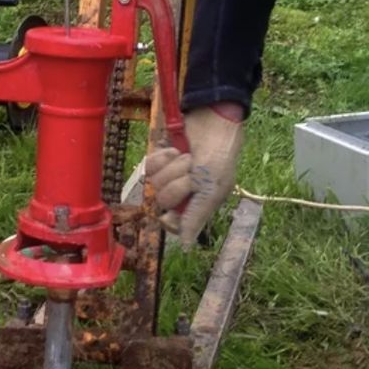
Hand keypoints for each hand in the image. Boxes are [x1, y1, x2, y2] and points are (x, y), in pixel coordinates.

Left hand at [144, 104, 244, 247]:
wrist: (212, 122)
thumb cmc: (219, 158)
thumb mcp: (212, 191)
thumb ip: (197, 217)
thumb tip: (186, 246)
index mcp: (197, 205)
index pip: (174, 224)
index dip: (169, 221)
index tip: (168, 216)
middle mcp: (182, 192)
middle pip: (163, 200)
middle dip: (179, 183)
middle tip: (194, 172)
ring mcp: (170, 174)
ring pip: (154, 182)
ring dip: (173, 167)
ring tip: (188, 157)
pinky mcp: (160, 158)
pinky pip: (149, 165)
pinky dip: (163, 156)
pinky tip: (176, 149)